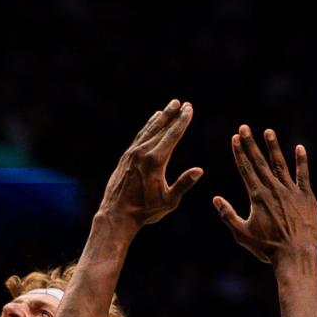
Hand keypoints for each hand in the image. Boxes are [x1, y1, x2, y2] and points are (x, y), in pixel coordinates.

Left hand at [99, 100, 203, 229]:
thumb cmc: (145, 210)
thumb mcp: (169, 201)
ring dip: (159, 118)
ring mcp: (132, 153)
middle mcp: (142, 153)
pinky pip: (139, 137)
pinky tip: (152, 122)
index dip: (182, 121)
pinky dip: (148, 127)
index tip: (189, 108)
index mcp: (155, 161)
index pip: (172, 135)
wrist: (117, 214)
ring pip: (148, 130)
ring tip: (168, 106)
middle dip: (172, 115)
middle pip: (160, 128)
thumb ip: (183, 184)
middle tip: (181, 102)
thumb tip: (199, 170)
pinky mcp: (126, 157)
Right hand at [213, 126, 316, 264]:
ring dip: (273, 147)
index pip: (245, 169)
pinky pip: (303, 175)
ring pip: (280, 164)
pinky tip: (299, 148)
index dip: (239, 152)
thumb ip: (228, 215)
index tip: (235, 138)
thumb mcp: (242, 234)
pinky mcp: (306, 196)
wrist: (296, 254)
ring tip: (268, 131)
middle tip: (244, 128)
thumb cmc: (267, 247)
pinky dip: (301, 161)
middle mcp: (273, 189)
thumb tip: (215, 198)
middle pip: (259, 162)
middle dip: (251, 144)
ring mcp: (291, 191)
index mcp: (257, 196)